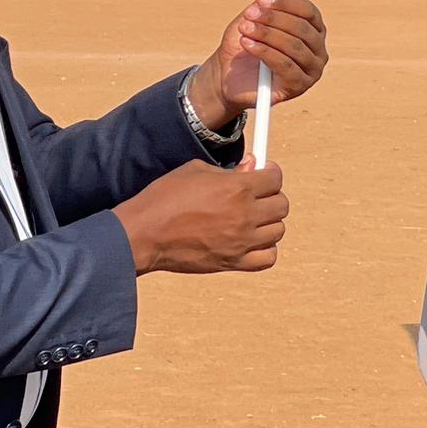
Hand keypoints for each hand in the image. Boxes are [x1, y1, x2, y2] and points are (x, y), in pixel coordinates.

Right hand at [113, 159, 289, 274]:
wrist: (144, 233)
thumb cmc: (165, 198)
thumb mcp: (196, 171)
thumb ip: (229, 169)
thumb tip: (252, 165)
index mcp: (237, 188)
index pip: (275, 178)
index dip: (271, 173)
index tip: (264, 173)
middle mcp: (245, 214)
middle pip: (281, 205)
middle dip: (271, 197)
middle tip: (257, 196)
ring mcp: (241, 241)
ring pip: (278, 231)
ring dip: (268, 223)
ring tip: (252, 219)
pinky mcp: (233, 262)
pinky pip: (268, 258)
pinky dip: (265, 249)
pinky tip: (252, 241)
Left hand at [186, 0, 328, 128]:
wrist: (227, 74)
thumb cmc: (249, 38)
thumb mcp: (266, 8)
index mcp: (314, 29)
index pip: (309, 11)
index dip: (284, 5)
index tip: (260, 1)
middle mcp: (319, 50)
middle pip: (302, 29)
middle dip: (272, 21)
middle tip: (248, 17)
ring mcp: (311, 70)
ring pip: (293, 47)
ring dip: (265, 36)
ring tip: (244, 31)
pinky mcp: (298, 87)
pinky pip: (285, 66)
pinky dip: (264, 53)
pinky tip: (248, 46)